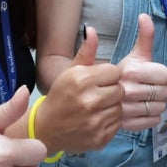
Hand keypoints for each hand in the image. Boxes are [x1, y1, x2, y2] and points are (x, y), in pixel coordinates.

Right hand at [36, 26, 123, 152]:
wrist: (46, 128)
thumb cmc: (60, 96)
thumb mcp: (70, 71)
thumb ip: (86, 52)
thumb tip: (92, 29)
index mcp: (82, 80)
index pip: (114, 71)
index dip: (108, 75)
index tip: (98, 80)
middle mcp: (90, 101)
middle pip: (120, 90)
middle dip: (112, 91)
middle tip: (99, 94)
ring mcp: (96, 121)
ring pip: (120, 107)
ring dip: (112, 106)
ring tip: (97, 107)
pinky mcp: (101, 137)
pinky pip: (117, 124)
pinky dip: (110, 121)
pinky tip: (97, 119)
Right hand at [117, 13, 166, 130]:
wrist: (78, 106)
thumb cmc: (106, 78)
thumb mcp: (130, 55)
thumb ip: (142, 37)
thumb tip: (145, 15)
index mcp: (128, 71)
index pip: (165, 75)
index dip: (160, 75)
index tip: (149, 75)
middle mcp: (126, 91)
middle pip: (164, 92)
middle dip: (159, 90)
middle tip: (147, 87)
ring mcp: (124, 111)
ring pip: (159, 109)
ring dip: (156, 104)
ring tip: (144, 99)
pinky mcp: (125, 126)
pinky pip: (152, 122)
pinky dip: (150, 117)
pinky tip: (140, 110)